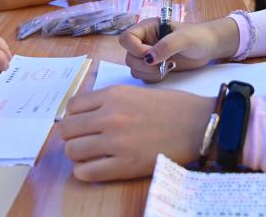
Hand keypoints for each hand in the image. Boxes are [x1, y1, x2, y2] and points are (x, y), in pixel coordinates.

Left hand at [58, 86, 213, 181]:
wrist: (199, 125)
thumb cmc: (173, 107)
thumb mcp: (136, 93)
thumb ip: (111, 102)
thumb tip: (87, 116)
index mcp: (113, 95)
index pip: (72, 106)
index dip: (74, 117)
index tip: (81, 124)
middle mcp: (110, 116)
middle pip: (67, 129)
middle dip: (72, 136)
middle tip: (84, 141)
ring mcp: (116, 141)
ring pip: (72, 151)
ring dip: (77, 154)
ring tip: (91, 155)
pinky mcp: (125, 165)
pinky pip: (87, 172)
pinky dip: (85, 172)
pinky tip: (96, 168)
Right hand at [119, 17, 236, 81]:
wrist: (209, 47)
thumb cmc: (198, 36)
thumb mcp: (185, 38)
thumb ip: (167, 45)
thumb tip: (149, 58)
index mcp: (147, 28)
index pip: (126, 38)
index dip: (135, 49)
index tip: (152, 54)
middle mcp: (144, 41)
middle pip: (128, 57)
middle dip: (145, 65)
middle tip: (165, 63)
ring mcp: (149, 55)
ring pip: (135, 69)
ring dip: (149, 72)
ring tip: (168, 67)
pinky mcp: (154, 68)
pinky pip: (144, 77)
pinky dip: (154, 78)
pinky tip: (169, 71)